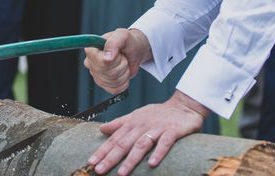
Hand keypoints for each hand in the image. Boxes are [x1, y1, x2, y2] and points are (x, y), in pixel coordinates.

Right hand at [83, 29, 151, 94]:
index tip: (119, 53)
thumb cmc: (127, 41)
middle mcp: (90, 63)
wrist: (134, 51)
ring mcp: (96, 75)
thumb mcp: (122, 36)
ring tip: (124, 63)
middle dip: (121, 65)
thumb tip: (107, 58)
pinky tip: (123, 73)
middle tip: (123, 57)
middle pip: (108, 73)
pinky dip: (124, 82)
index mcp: (91, 49)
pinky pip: (115, 89)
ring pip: (112, 82)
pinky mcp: (103, 84)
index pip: (100, 62)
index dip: (114, 59)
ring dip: (124, 73)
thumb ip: (113, 43)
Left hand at [87, 91, 208, 174]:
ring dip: (131, 159)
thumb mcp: (136, 115)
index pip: (114, 139)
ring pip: (141, 145)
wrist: (183, 105)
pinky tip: (152, 164)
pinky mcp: (173, 131)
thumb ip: (119, 123)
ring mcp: (157, 128)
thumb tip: (102, 129)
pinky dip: (158, 152)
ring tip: (122, 173)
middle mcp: (142, 125)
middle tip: (99, 170)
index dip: (102, 150)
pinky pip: (165, 143)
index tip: (91, 162)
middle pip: (124, 143)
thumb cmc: (157, 113)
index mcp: (132, 123)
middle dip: (111, 157)